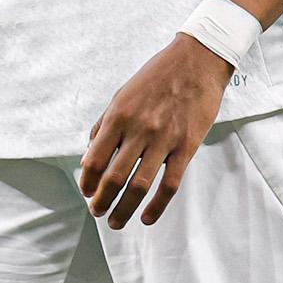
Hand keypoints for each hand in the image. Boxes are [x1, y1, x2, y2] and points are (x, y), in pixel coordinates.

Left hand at [79, 33, 230, 228]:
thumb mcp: (123, 94)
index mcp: (119, 114)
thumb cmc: (156, 77)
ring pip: (139, 185)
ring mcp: (164, 139)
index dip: (87, 181)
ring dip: (124, 209)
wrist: (196, 61)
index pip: (95, 158)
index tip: (86, 192)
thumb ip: (105, 124)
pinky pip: (169, 184)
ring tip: (115, 222)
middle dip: (102, 201)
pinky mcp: (186, 146)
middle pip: (114, 177)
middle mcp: (138, 128)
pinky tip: (147, 218)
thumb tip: (89, 156)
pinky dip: (156, 206)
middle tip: (97, 213)